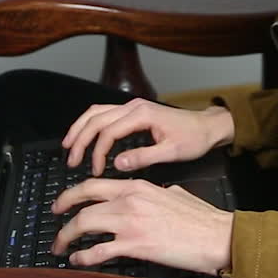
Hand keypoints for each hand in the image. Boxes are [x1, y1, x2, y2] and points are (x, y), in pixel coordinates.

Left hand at [50, 178, 232, 274]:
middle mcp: (130, 200)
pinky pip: (98, 251)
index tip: (65, 200)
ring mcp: (130, 223)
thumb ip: (156, 193)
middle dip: (62, 208)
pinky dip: (83, 257)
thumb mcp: (175, 193)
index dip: (73, 192)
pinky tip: (78, 260)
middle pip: (83, 201)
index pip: (95, 183)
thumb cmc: (201, 218)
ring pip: (84, 224)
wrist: (215, 235)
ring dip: (67, 236)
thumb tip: (153, 196)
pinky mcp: (135, 246)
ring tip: (60, 245)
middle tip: (55, 217)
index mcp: (138, 186)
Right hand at [61, 98, 233, 175]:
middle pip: (96, 119)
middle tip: (72, 160)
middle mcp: (134, 107)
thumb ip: (144, 157)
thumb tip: (118, 163)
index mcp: (142, 115)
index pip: (108, 132)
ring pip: (96, 112)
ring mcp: (133, 107)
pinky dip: (91, 124)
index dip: (98, 152)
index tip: (95, 170)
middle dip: (80, 139)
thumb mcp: (172, 152)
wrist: (207, 127)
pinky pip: (104, 113)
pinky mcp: (134, 111)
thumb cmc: (193, 138)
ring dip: (80, 128)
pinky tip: (84, 135)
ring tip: (69, 146)